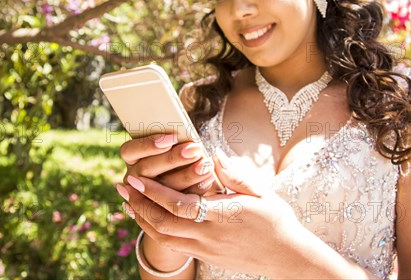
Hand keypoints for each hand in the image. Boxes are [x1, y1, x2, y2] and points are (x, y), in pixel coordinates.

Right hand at [119, 133, 217, 194]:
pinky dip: (194, 190)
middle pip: (146, 170)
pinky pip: (176, 203)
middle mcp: (135, 178)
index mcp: (133, 158)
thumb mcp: (181, 143)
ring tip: (205, 165)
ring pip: (161, 189)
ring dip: (185, 176)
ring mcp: (147, 196)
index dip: (148, 145)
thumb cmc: (184, 152)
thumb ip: (182, 139)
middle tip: (194, 149)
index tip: (172, 138)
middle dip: (171, 159)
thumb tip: (196, 144)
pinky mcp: (166, 210)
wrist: (191, 178)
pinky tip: (208, 179)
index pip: (129, 151)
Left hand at [119, 151, 315, 278]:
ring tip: (128, 202)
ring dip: (142, 219)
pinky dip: (155, 231)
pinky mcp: (206, 256)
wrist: (287, 256)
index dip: (154, 193)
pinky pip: (172, 246)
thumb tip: (214, 154)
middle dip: (139, 204)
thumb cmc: (276, 221)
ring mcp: (206, 250)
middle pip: (163, 224)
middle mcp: (209, 236)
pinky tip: (148, 219)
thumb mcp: (261, 193)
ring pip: (163, 238)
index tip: (137, 178)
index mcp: (222, 216)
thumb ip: (235, 174)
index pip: (179, 206)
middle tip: (123, 186)